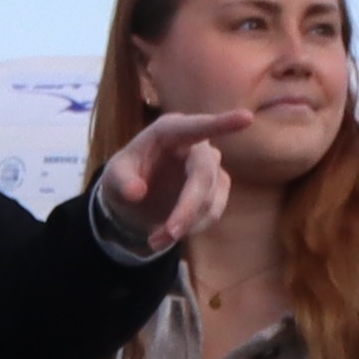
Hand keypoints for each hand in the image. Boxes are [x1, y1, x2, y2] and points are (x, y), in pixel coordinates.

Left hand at [94, 106, 236, 258]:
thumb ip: (120, 181)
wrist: (136, 200)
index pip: (197, 127)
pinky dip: (192, 226)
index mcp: (170, 131)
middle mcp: (196, 145)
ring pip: (209, 199)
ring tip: (155, 239)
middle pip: (203, 175)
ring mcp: (210, 167)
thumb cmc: (125, 178)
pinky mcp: (218, 188)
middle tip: (169, 235)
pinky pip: (213, 211)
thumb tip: (136, 192)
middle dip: (187, 208)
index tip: (247, 118)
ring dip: (184, 224)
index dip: (222, 124)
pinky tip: (173, 229)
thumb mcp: (112, 178)